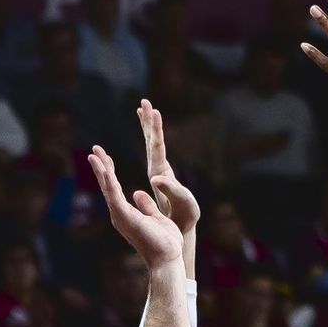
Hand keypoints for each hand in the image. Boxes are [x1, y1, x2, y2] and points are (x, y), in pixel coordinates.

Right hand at [88, 144, 185, 269]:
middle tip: (94, 150)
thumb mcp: (155, 217)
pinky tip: (105, 170)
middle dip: (101, 167)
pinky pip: (115, 197)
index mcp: (127, 213)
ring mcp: (121, 216)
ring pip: (108, 189)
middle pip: (107, 186)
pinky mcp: (126, 218)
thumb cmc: (164, 243)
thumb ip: (146, 206)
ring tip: (94, 155)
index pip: (115, 188)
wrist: (167, 259)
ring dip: (101, 171)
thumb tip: (138, 193)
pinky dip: (109, 183)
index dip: (109, 172)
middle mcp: (120, 214)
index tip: (105, 157)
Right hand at [138, 99, 200, 236]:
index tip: (153, 111)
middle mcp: (161, 167)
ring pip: (152, 142)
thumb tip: (156, 178)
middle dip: (149, 121)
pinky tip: (146, 133)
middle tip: (144, 102)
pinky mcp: (158, 174)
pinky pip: (150, 151)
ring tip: (142, 108)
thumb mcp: (181, 202)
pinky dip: (147, 138)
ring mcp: (160, 169)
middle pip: (154, 139)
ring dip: (147, 125)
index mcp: (163, 171)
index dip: (155, 129)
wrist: (185, 224)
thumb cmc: (185, 215)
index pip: (158, 146)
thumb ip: (170, 190)